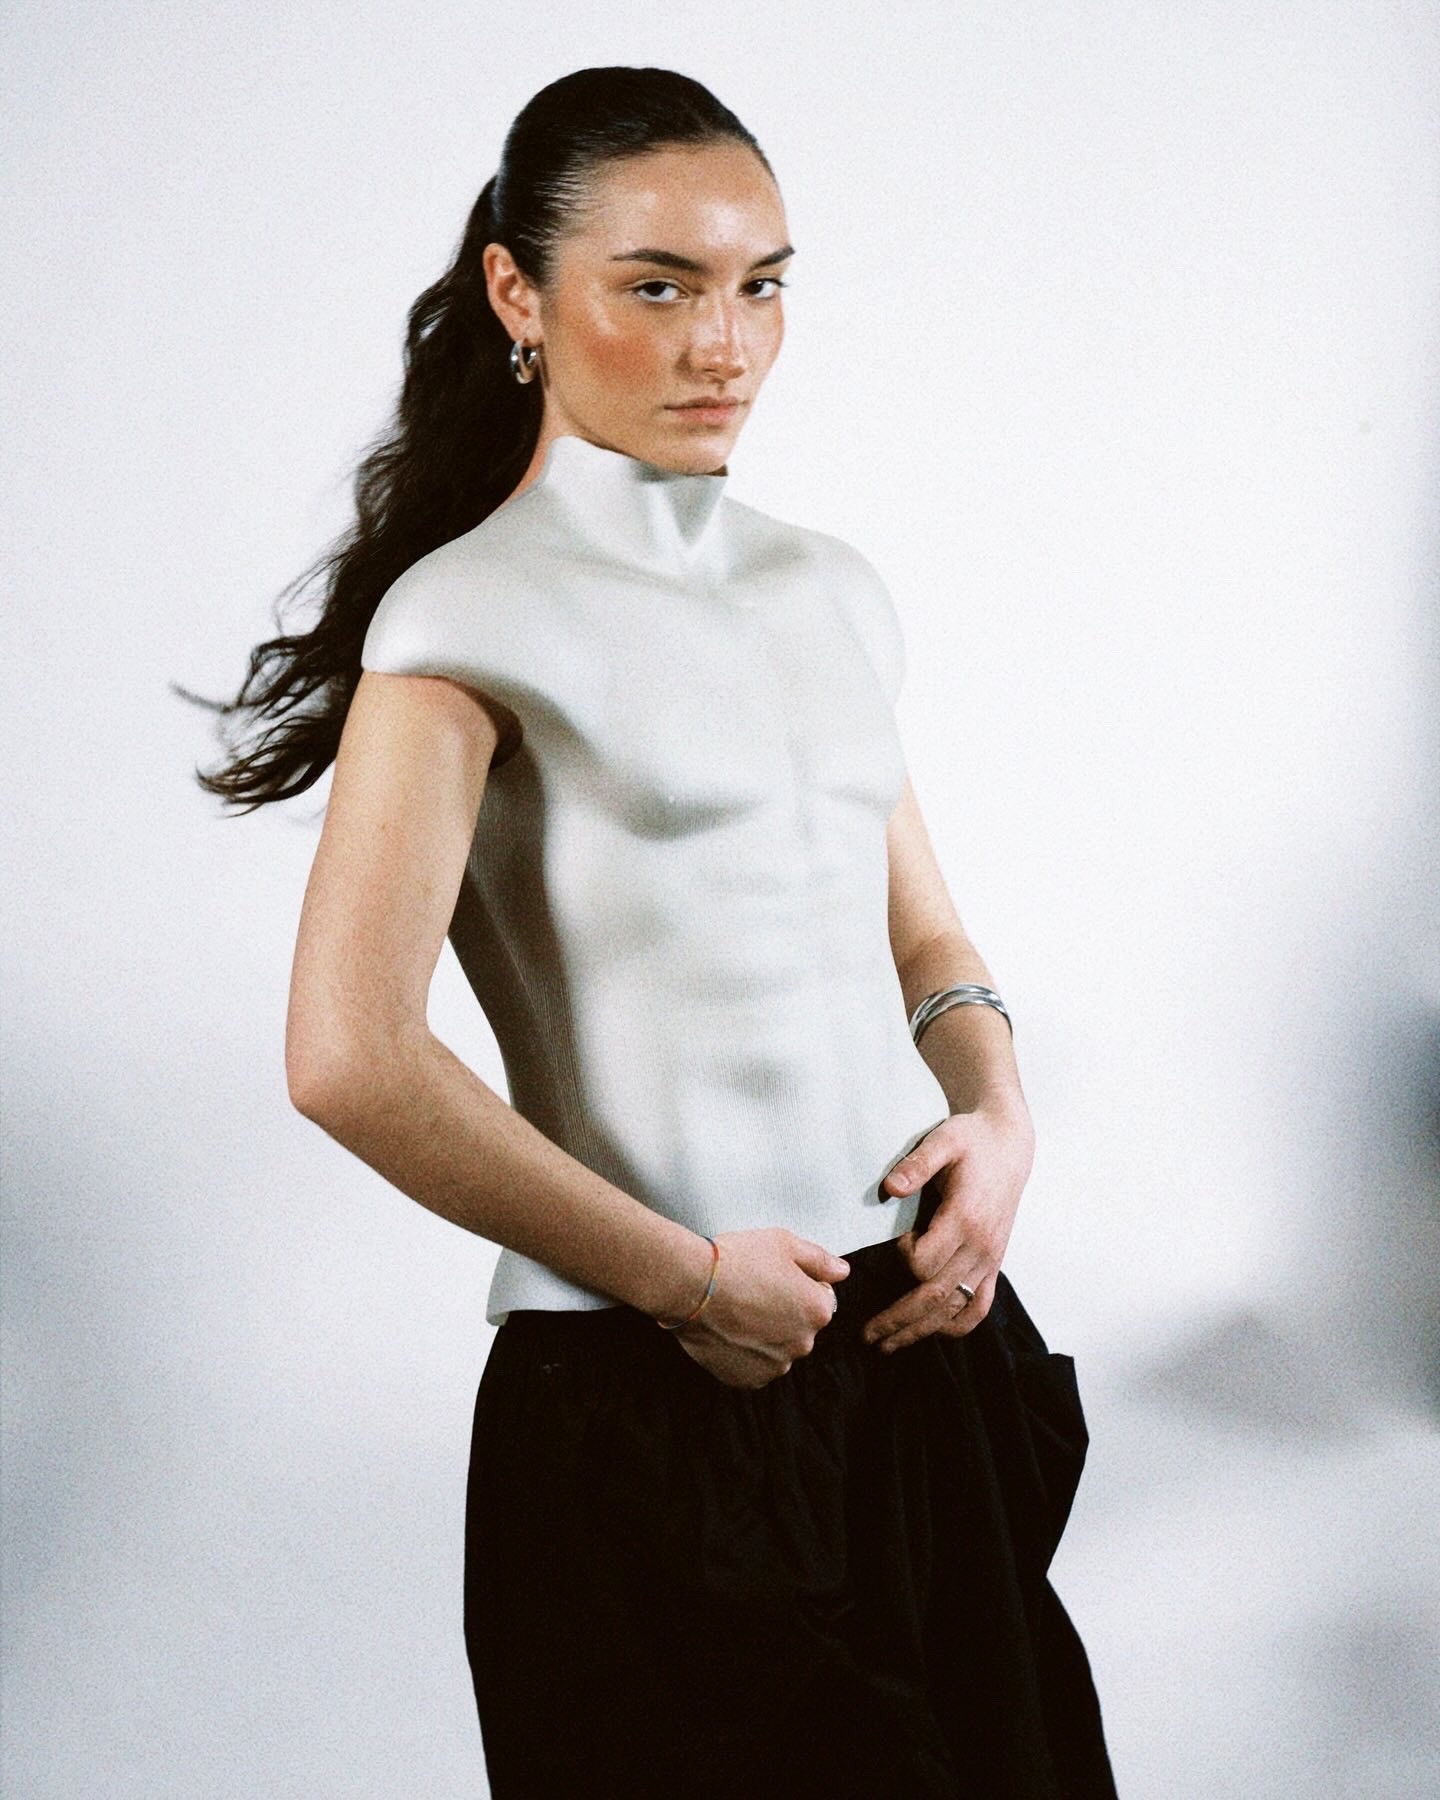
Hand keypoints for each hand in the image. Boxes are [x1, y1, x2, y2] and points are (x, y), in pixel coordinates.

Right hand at [668, 1228, 849, 1389]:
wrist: (690, 1285)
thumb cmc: (735, 1261)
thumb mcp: (784, 1243)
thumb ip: (820, 1259)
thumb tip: (841, 1271)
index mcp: (817, 1310)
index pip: (821, 1297)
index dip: (798, 1283)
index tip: (774, 1277)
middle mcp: (803, 1343)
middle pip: (800, 1326)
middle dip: (784, 1312)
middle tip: (754, 1292)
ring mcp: (775, 1365)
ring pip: (779, 1348)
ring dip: (767, 1335)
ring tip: (739, 1312)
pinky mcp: (748, 1379)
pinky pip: (756, 1366)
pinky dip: (747, 1353)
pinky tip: (731, 1331)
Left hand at [862, 1101, 1034, 1352]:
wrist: (1009, 1145)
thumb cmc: (971, 1140)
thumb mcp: (943, 1141)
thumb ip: (917, 1165)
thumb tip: (889, 1189)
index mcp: (965, 1218)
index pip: (925, 1262)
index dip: (903, 1258)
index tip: (894, 1241)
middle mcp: (980, 1247)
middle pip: (935, 1297)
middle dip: (899, 1320)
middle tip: (867, 1336)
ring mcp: (989, 1260)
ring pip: (955, 1310)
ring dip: (921, 1331)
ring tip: (889, 1345)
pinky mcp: (994, 1264)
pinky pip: (979, 1307)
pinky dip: (956, 1326)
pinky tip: (932, 1331)